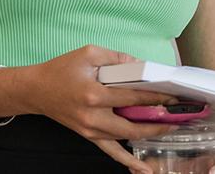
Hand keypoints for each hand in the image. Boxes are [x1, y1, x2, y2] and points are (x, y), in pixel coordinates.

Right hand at [21, 45, 176, 172]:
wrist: (36, 90)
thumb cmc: (61, 70)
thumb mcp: (89, 53)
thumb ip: (118, 58)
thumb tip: (142, 65)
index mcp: (94, 94)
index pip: (134, 97)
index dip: (157, 97)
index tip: (174, 96)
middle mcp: (93, 116)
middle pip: (134, 124)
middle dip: (159, 121)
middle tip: (178, 115)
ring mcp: (91, 130)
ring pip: (126, 139)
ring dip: (150, 135)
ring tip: (170, 128)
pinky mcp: (89, 136)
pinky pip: (111, 152)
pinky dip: (128, 161)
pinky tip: (143, 169)